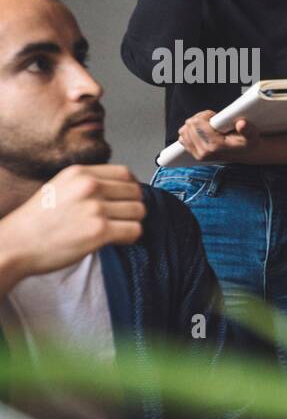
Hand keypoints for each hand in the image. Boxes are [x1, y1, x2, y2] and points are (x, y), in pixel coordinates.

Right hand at [0, 165, 144, 291]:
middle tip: (118, 218)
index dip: (129, 188)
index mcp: (79, 173)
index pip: (125, 173)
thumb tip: (119, 188)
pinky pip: (135, 230)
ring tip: (114, 229)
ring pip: (139, 211)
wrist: (15, 244)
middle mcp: (89, 186)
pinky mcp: (99, 231)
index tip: (124, 200)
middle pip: (135, 192)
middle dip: (131, 206)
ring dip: (131, 222)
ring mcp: (95, 208)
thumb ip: (87, 183)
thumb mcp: (59, 187)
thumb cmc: (35, 221)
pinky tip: (114, 240)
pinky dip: (130, 237)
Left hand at [178, 111, 260, 162]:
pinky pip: (183, 139)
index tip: (215, 117)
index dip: (205, 115)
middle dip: (199, 119)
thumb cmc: (246, 143)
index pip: (196, 123)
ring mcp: (198, 155)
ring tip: (207, 126)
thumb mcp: (252, 135)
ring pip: (184, 131)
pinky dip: (190, 133)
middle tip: (212, 121)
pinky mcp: (195, 155)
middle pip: (189, 126)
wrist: (243, 154)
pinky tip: (202, 133)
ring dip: (194, 125)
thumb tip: (241, 124)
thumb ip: (248, 129)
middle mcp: (204, 152)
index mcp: (215, 146)